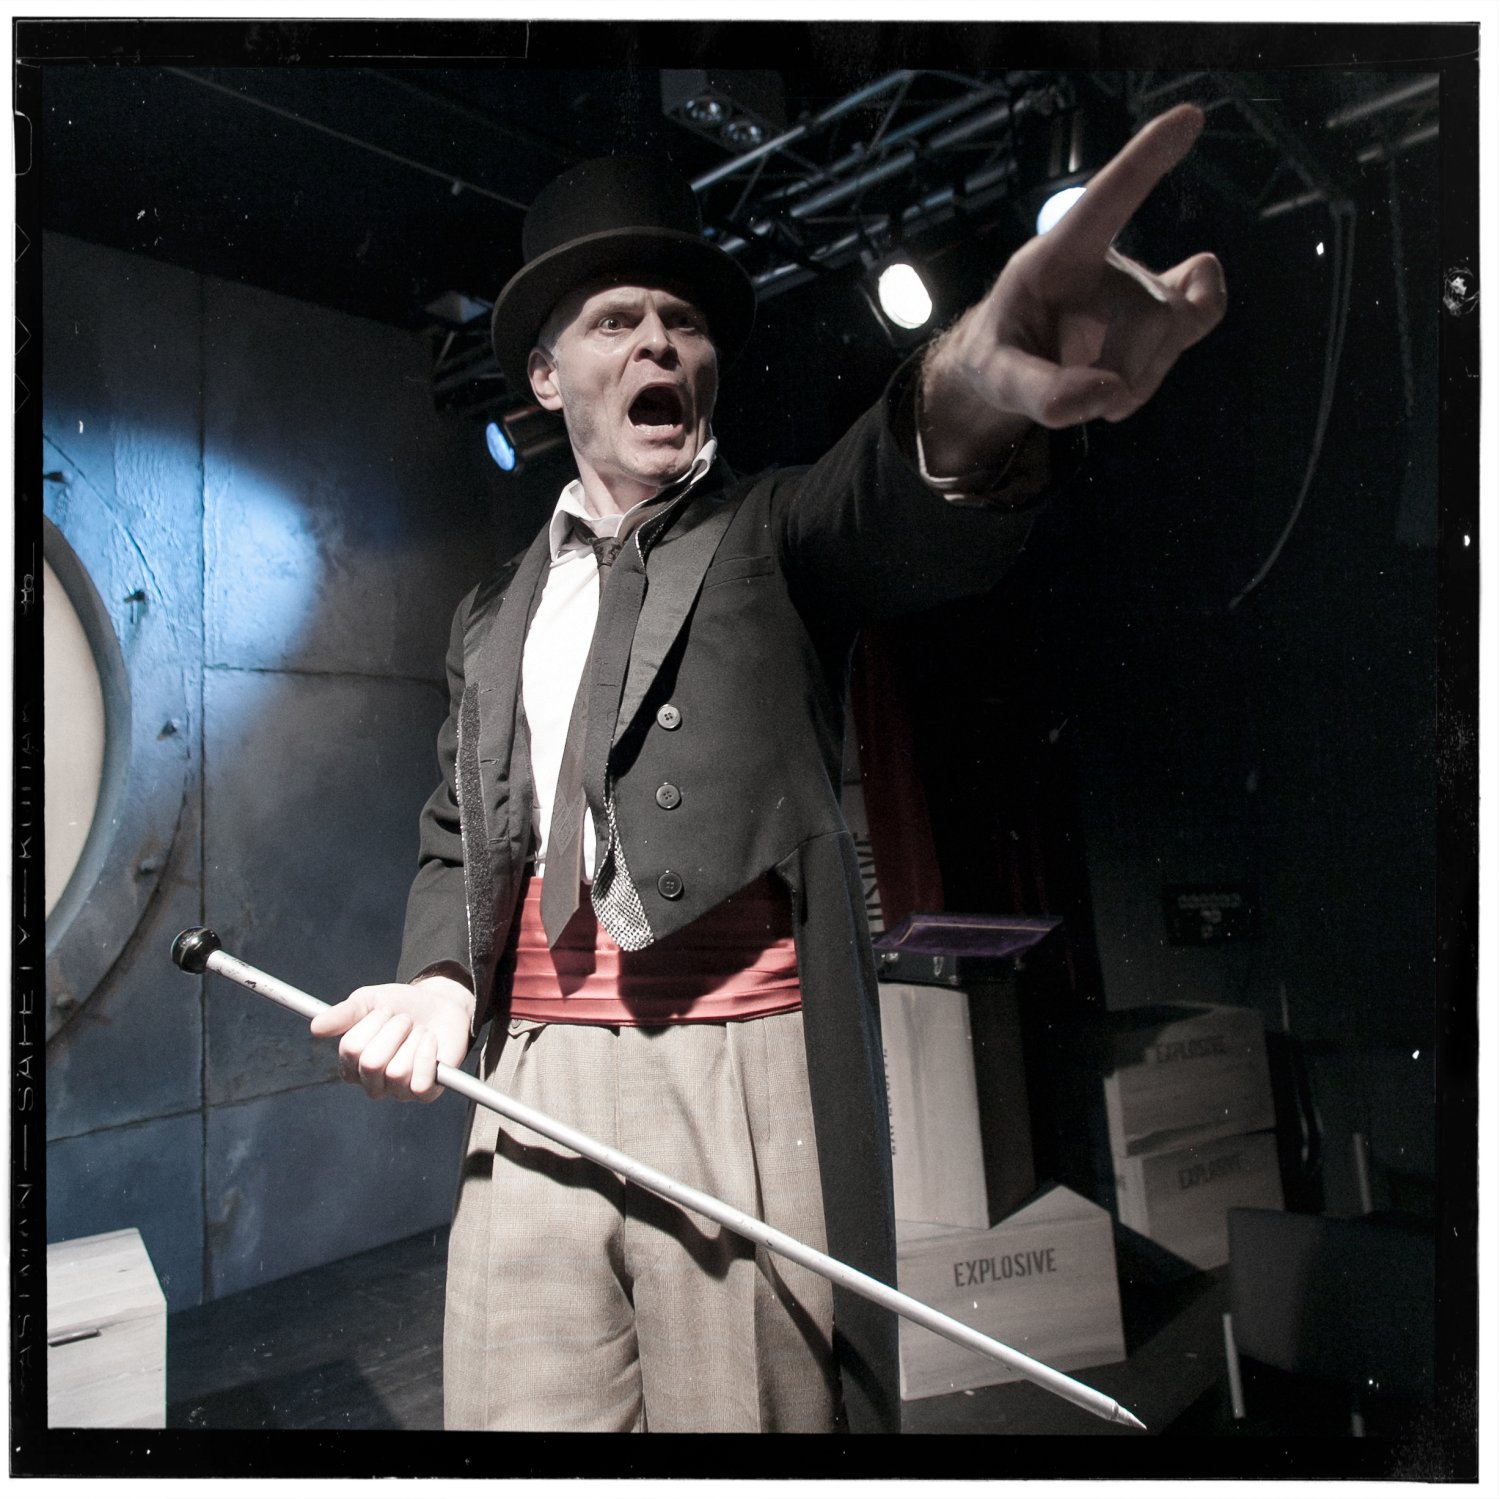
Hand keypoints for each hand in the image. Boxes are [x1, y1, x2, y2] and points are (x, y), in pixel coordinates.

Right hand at [310, 973, 473, 1102]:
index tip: (385, 1010)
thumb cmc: (401, 1006)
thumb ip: (343, 1014)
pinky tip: (431, 1042)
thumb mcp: (370, 1001)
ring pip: (398, 1071)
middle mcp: (372, 1084)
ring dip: (414, 1039)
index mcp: (351, 1066)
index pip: (350, 1049)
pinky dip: (428, 1055)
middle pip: (372, 1062)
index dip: (372, 1022)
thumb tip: (315, 1027)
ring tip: (419, 1032)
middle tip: (405, 1021)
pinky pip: (420, 1083)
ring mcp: (398, 1092)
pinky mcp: (425, 1093)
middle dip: (394, 1030)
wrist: (441, 1004)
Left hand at [920, 103, 1227, 474]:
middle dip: (1125, 371)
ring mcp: (1140, 286)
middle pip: (1152, 314)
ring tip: (1089, 391)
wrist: (1013, 366)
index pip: (1105, 203)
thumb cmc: (998, 354)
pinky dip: (1168, 362)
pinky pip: (1203, 315)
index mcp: (1057, 257)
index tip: (1189, 116)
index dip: (1144, 162)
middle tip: (1078, 397)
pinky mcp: (1162, 309)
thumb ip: (1038, 390)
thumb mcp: (994, 376)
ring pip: (1176, 328)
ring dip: (1137, 381)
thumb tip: (1110, 394)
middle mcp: (1107, 261)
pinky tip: (1125, 387)